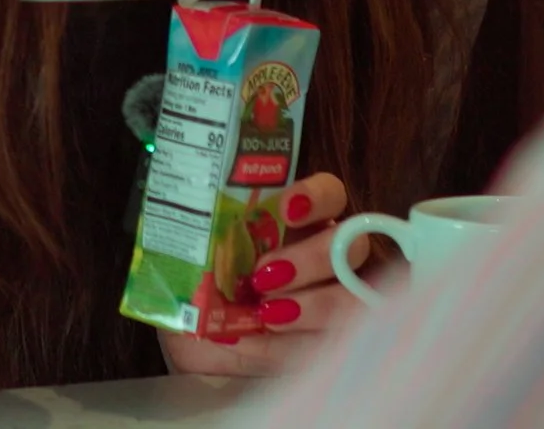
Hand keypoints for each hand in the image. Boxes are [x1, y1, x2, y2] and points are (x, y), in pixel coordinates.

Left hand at [159, 173, 373, 378]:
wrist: (194, 339)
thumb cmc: (195, 289)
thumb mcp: (188, 269)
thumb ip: (196, 258)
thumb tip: (204, 255)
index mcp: (294, 225)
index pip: (329, 195)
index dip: (317, 197)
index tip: (288, 207)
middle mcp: (324, 258)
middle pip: (352, 247)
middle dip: (312, 259)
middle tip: (264, 276)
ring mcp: (334, 302)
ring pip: (355, 298)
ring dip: (315, 306)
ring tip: (267, 315)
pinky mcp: (330, 347)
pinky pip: (336, 347)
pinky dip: (297, 346)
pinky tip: (260, 343)